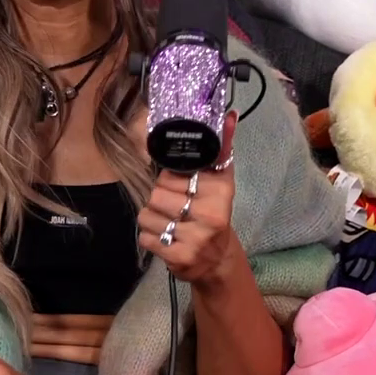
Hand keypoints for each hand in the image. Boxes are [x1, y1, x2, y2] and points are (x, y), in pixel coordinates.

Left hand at [137, 113, 240, 286]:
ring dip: (153, 220)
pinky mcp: (179, 258)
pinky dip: (150, 238)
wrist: (217, 260)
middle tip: (176, 208)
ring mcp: (194, 239)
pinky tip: (166, 239)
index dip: (170, 180)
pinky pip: (145, 238)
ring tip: (170, 224)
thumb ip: (221, 148)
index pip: (171, 175)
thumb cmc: (214, 214)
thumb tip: (230, 114)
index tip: (183, 188)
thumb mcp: (221, 182)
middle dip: (160, 201)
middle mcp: (209, 215)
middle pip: (156, 194)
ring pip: (147, 216)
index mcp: (219, 191)